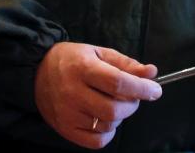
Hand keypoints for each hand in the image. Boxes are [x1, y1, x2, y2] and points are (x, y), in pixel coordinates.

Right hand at [34, 41, 160, 146]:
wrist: (38, 72)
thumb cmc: (72, 60)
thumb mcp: (99, 53)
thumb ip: (126, 64)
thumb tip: (151, 73)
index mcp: (83, 68)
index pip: (118, 82)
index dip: (141, 88)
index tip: (156, 90)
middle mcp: (73, 93)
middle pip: (113, 109)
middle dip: (132, 104)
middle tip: (133, 96)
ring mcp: (68, 114)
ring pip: (107, 126)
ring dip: (120, 117)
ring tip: (115, 103)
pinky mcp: (65, 130)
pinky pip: (96, 142)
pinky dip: (108, 133)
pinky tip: (105, 119)